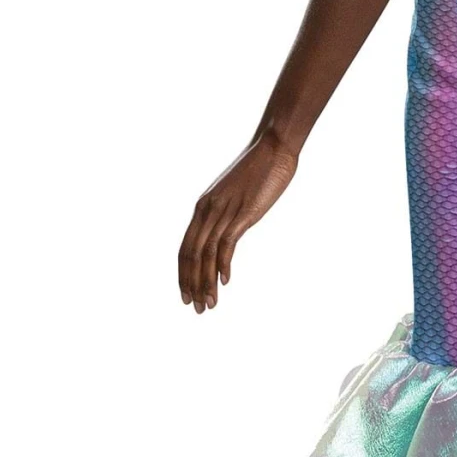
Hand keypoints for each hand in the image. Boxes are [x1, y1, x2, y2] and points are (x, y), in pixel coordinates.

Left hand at [178, 134, 297, 311]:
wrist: (273, 148)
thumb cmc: (258, 170)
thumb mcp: (235, 196)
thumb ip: (227, 214)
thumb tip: (227, 231)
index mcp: (203, 207)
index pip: (185, 247)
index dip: (184, 274)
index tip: (186, 294)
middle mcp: (208, 210)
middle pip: (191, 254)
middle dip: (191, 284)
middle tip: (196, 308)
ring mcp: (224, 211)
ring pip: (206, 254)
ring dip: (206, 282)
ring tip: (210, 303)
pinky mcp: (243, 213)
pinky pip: (226, 243)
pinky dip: (222, 265)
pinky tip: (225, 282)